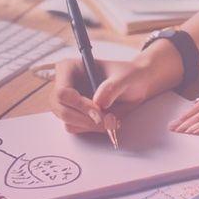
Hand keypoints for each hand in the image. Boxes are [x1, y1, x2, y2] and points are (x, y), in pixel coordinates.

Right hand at [49, 52, 178, 138]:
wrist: (137, 85)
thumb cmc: (129, 75)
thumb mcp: (125, 77)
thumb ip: (112, 87)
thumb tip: (98, 102)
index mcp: (70, 69)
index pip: (62, 91)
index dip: (78, 104)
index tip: (99, 111)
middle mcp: (65, 85)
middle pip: (61, 109)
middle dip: (85, 119)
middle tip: (107, 120)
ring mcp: (68, 102)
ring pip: (68, 122)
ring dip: (90, 125)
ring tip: (111, 119)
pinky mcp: (75, 114)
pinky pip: (76, 128)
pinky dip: (92, 129)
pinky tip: (107, 121)